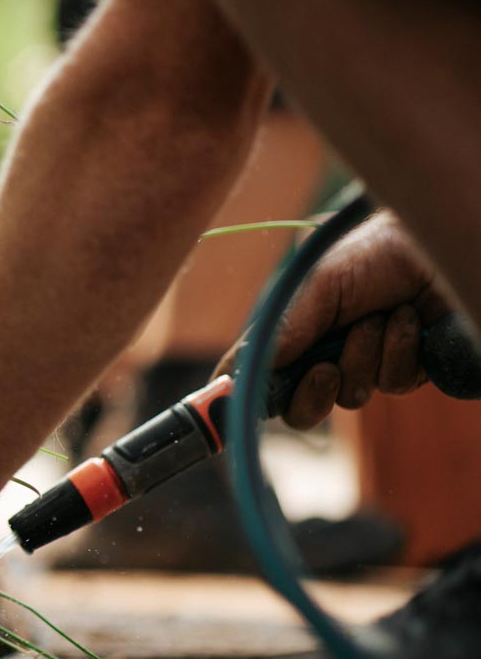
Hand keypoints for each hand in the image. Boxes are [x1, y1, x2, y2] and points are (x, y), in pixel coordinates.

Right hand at [214, 211, 450, 428]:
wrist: (435, 248)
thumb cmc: (373, 253)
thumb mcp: (319, 284)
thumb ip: (286, 329)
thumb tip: (246, 370)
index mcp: (296, 334)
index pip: (260, 376)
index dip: (241, 393)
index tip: (222, 402)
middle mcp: (325, 354)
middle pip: (301, 409)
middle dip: (312, 394)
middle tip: (325, 370)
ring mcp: (366, 365)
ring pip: (351, 395)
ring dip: (364, 355)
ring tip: (377, 316)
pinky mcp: (406, 370)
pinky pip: (393, 384)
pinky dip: (399, 350)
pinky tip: (406, 319)